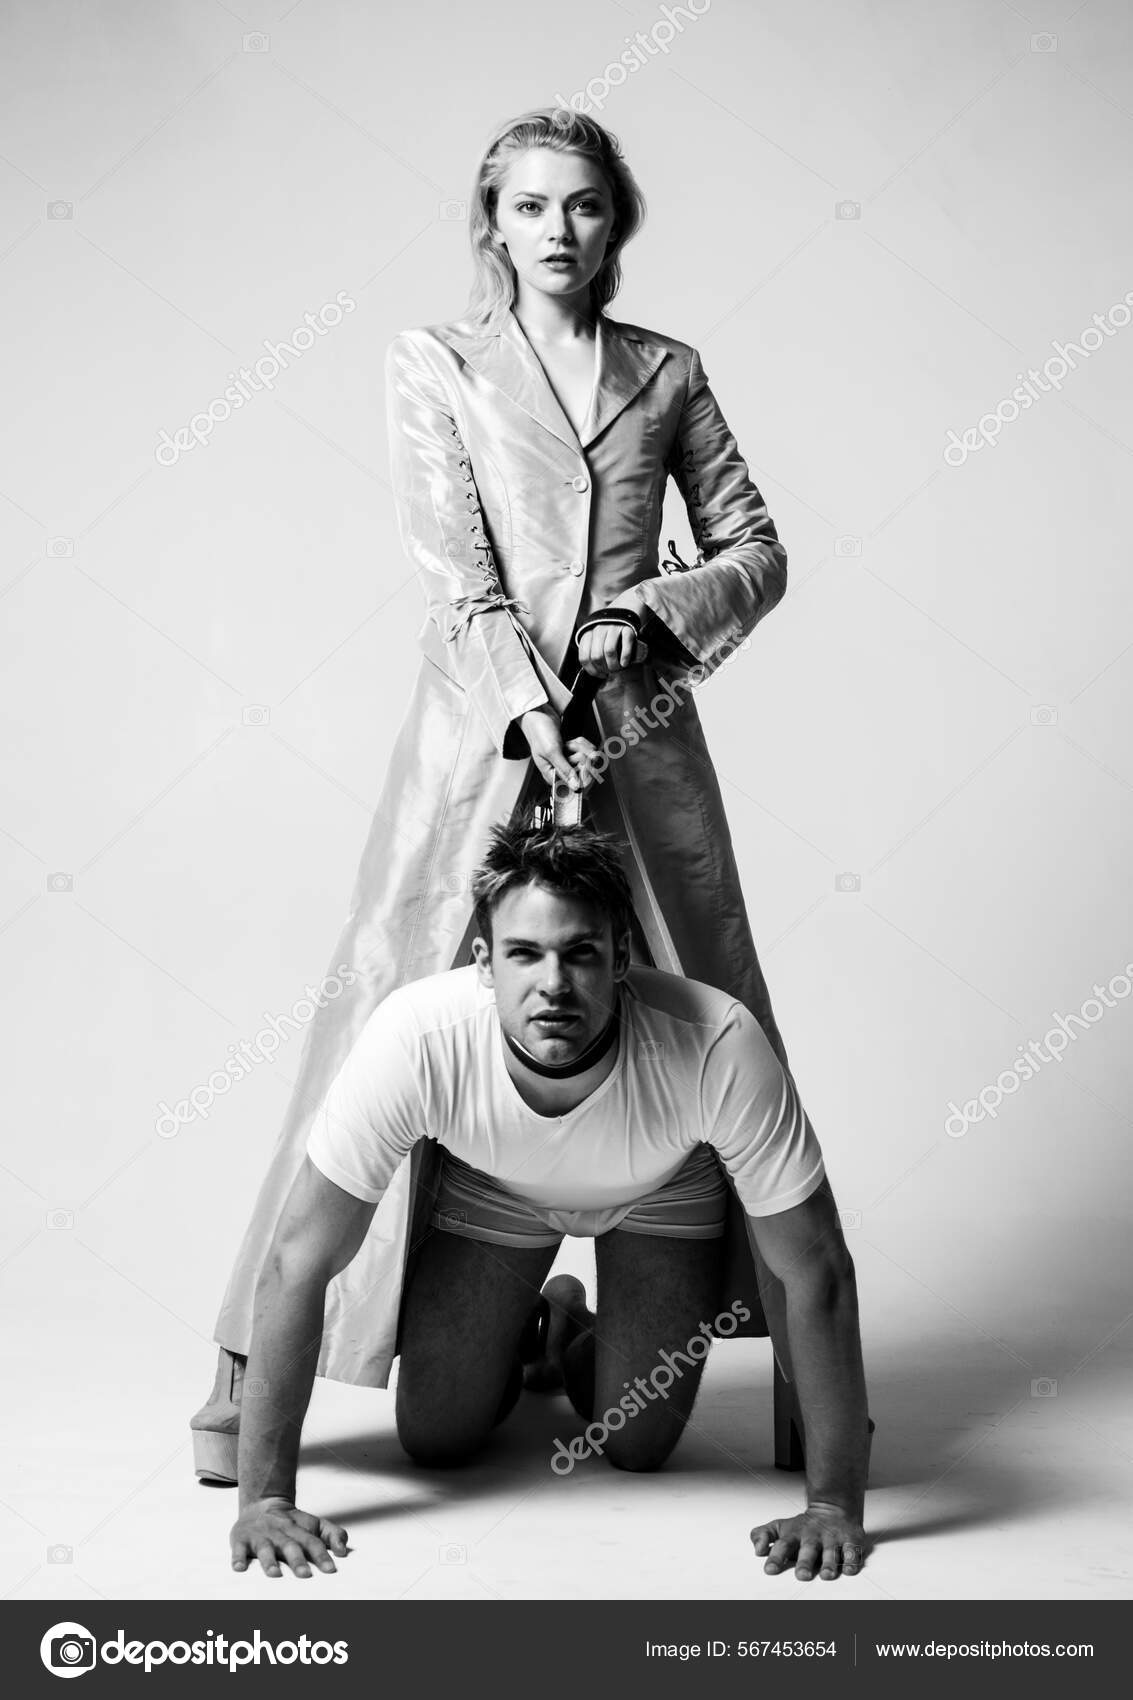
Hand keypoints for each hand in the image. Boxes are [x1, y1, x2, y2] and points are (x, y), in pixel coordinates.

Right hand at [230, 1497, 349, 1578]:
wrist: (262, 1503)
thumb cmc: (291, 1522)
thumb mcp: (314, 1523)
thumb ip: (332, 1534)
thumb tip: (343, 1550)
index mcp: (299, 1529)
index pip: (313, 1542)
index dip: (322, 1555)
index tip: (331, 1569)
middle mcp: (280, 1532)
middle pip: (290, 1545)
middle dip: (297, 1560)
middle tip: (305, 1575)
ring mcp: (260, 1535)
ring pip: (265, 1548)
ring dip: (270, 1561)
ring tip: (275, 1574)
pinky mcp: (241, 1539)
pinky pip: (238, 1549)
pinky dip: (238, 1557)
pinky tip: (239, 1567)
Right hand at [519, 707, 597, 791]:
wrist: (541, 715)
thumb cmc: (540, 733)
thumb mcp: (551, 752)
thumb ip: (565, 770)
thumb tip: (575, 787)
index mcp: (552, 776)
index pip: (575, 786)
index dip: (583, 774)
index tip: (584, 763)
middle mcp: (562, 771)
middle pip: (585, 772)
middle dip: (580, 755)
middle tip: (568, 747)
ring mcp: (569, 762)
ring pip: (588, 759)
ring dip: (580, 747)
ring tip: (567, 743)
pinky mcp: (575, 753)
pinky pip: (588, 751)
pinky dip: (582, 743)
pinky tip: (572, 741)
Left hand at [576, 621, 647, 679]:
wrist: (628, 607)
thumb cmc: (613, 627)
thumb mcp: (598, 636)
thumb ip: (594, 650)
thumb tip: (595, 671)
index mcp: (589, 633)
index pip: (584, 657)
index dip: (591, 670)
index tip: (600, 674)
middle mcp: (599, 629)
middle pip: (596, 656)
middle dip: (604, 669)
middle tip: (610, 671)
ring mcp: (613, 627)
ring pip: (609, 651)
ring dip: (614, 665)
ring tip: (618, 668)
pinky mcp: (627, 627)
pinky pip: (625, 644)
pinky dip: (625, 657)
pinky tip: (625, 662)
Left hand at [750, 1501, 865, 1580]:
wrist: (832, 1508)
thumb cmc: (803, 1526)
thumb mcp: (780, 1527)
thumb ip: (763, 1535)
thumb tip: (757, 1549)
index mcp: (795, 1535)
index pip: (783, 1545)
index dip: (776, 1557)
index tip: (769, 1569)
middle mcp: (813, 1537)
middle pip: (808, 1549)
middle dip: (805, 1562)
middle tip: (802, 1575)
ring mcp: (832, 1538)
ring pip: (831, 1552)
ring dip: (829, 1563)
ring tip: (827, 1575)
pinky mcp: (850, 1540)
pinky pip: (852, 1551)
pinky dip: (852, 1560)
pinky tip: (849, 1569)